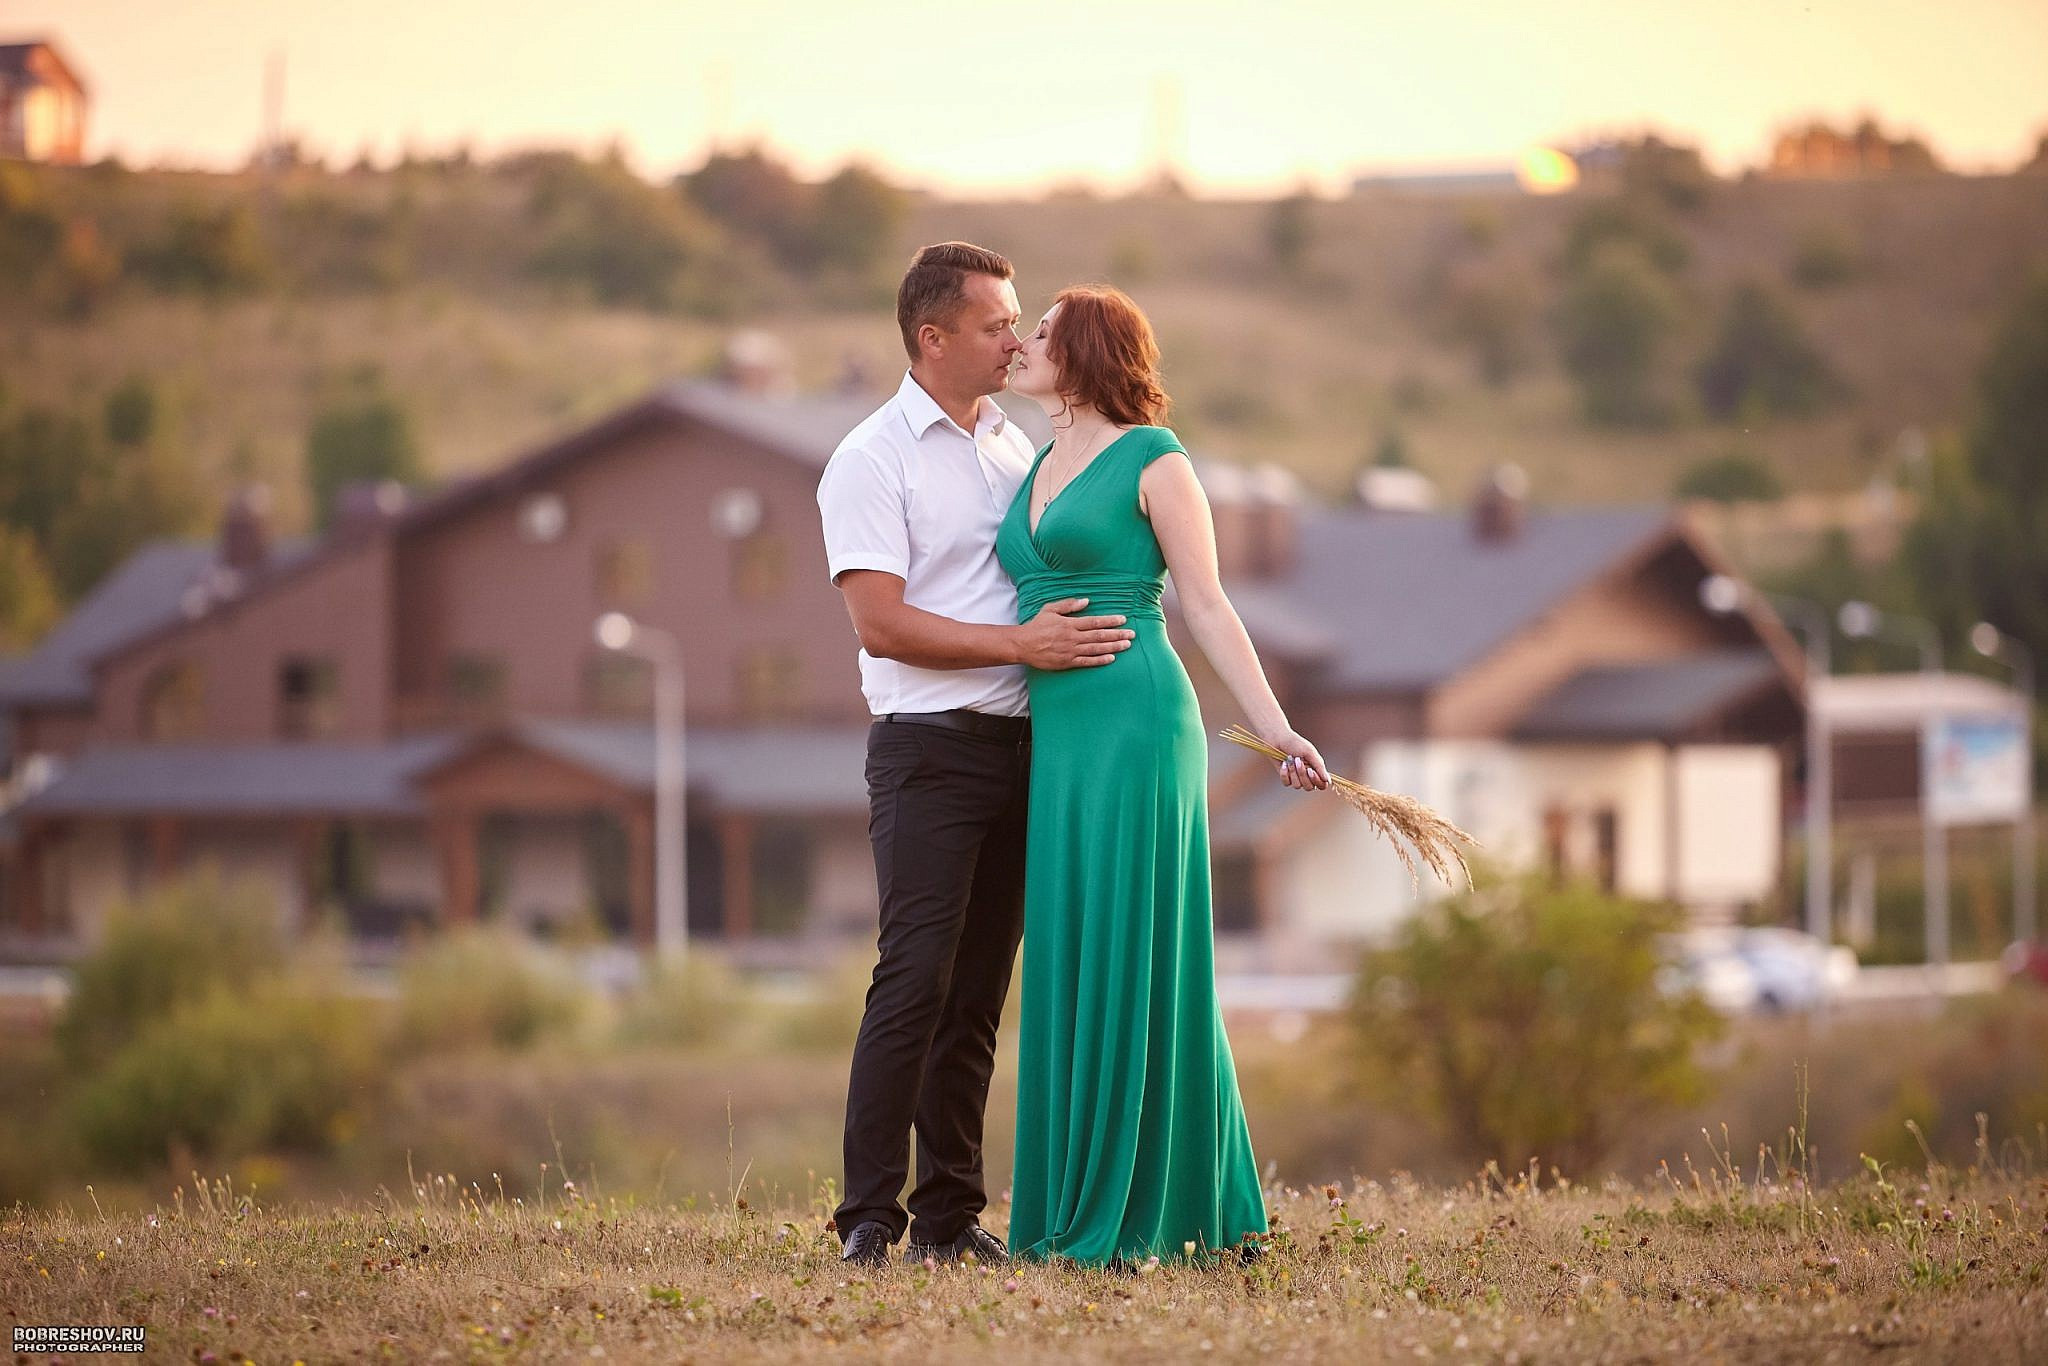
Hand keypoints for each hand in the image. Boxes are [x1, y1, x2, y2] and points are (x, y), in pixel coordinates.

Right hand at [1015, 597, 1134, 669]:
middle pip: (1099, 636)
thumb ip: (1068, 605)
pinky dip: (1100, 660)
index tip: (1123, 619)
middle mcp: (1072, 638)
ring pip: (1096, 649)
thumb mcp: (1050, 609)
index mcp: (1069, 624)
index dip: (1110, 621)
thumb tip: (1086, 601)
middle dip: (1117, 634)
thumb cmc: (1037, 626)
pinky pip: (1087, 662)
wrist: (1023, 645)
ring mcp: (1070, 651)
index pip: (1094, 622)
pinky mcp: (1067, 662)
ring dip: (1113, 647)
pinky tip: (1111, 658)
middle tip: (1132, 634)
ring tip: (1127, 645)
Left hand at [1265, 727, 1329, 790]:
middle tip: (1298, 760)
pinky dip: (1284, 773)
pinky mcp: (1286, 777)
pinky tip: (1284, 763)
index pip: (1322, 784)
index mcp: (1316, 769)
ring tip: (1290, 759)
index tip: (1310, 771)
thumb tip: (1328, 780)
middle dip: (1302, 774)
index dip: (1317, 781)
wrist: (1277, 739)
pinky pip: (1287, 783)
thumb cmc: (1295, 743)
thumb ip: (1319, 767)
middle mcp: (1307, 775)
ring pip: (1297, 785)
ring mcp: (1296, 777)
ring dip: (1293, 772)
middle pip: (1309, 787)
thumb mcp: (1310, 753)